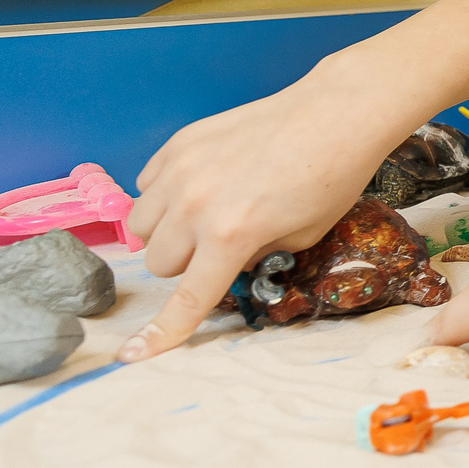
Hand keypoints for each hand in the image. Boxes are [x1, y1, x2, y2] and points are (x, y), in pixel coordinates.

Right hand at [123, 69, 414, 361]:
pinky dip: (164, 194)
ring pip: (140, 226)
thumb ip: (256, 257)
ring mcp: (180, 171)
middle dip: (185, 264)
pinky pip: (145, 186)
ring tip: (205, 215)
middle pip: (158, 263)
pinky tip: (202, 184)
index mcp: (231, 236)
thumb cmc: (332, 178)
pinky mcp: (177, 144)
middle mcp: (195, 205)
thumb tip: (227, 263)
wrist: (334, 113)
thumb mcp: (303, 236)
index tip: (134, 354)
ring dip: (166, 231)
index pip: (188, 298)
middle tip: (221, 246)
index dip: (163, 332)